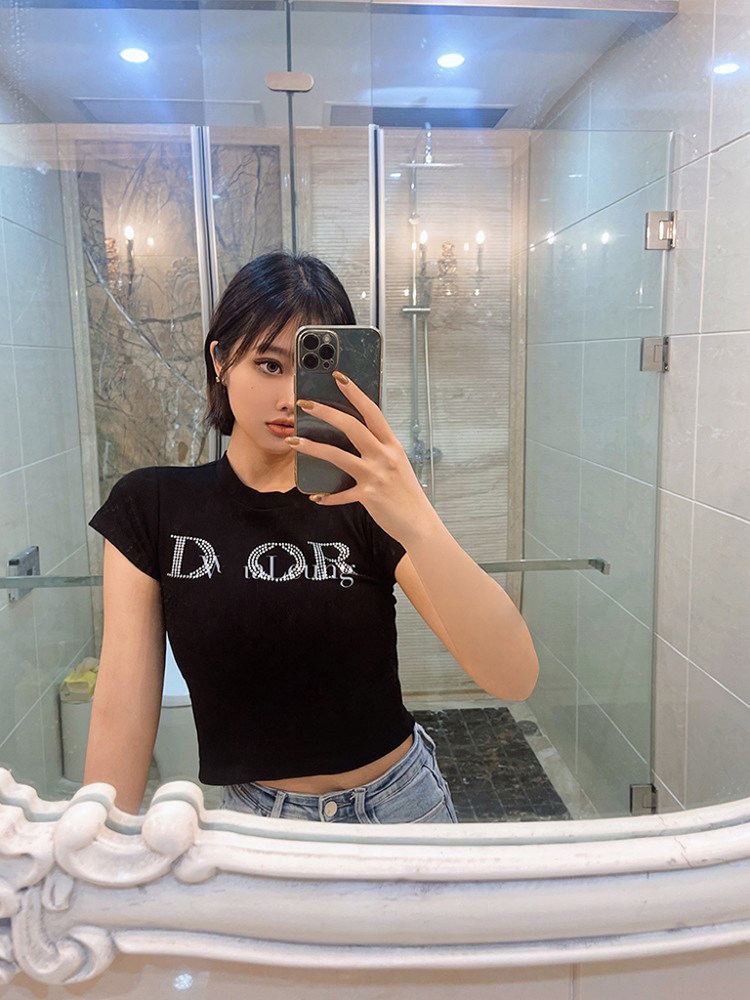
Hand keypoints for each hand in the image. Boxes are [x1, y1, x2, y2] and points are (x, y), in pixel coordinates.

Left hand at [285, 371, 435, 546]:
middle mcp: (384, 456)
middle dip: (326, 412)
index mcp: (392, 445)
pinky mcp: (368, 495)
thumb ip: (379, 450)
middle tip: (305, 403)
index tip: (339, 378)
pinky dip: (327, 496)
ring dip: (313, 447)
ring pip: (338, 455)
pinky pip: (341, 494)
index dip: (355, 393)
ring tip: (294, 441)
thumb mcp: (397, 464)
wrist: (419, 523)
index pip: (372, 412)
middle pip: (352, 426)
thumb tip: (353, 437)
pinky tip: (316, 497)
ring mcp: (375, 475)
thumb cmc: (406, 493)